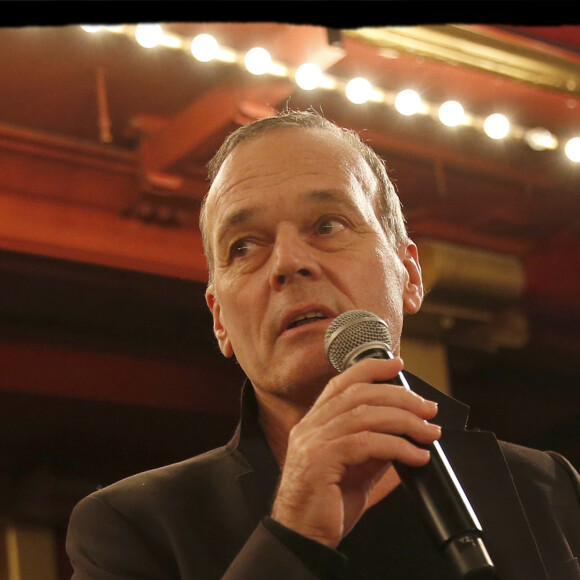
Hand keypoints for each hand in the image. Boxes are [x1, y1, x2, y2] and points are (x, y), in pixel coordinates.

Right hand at [270, 357, 440, 548]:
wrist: (304, 537)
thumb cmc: (326, 505)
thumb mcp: (357, 469)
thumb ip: (374, 446)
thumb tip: (404, 432)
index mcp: (315, 423)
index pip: (341, 383)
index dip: (370, 368)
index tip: (398, 366)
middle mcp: (310, 426)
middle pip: (358, 394)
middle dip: (399, 396)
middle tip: (428, 409)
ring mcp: (313, 441)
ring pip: (364, 415)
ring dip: (404, 420)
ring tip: (429, 432)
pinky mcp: (321, 460)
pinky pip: (365, 444)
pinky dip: (397, 446)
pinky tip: (416, 456)